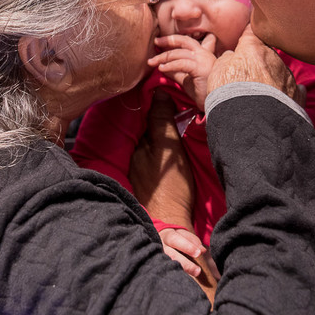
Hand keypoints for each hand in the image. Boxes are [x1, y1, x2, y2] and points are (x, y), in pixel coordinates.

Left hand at [129, 93, 194, 230]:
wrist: (171, 222)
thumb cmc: (173, 186)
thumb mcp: (171, 150)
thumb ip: (163, 122)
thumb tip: (158, 92)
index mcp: (140, 145)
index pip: (148, 118)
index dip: (160, 107)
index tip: (174, 100)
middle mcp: (134, 156)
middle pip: (148, 132)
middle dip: (160, 124)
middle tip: (179, 116)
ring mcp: (137, 171)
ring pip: (149, 147)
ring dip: (159, 141)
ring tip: (176, 136)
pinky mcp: (144, 183)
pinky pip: (150, 161)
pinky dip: (158, 156)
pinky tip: (168, 159)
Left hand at [148, 33, 218, 109]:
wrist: (218, 104)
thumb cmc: (204, 93)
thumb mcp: (186, 79)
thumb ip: (175, 72)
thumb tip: (161, 66)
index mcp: (203, 54)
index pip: (187, 42)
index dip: (173, 39)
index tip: (160, 42)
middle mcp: (204, 54)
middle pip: (184, 41)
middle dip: (168, 40)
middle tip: (156, 42)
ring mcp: (204, 60)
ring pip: (179, 53)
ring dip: (163, 57)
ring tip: (152, 62)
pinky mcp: (201, 68)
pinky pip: (182, 64)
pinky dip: (170, 65)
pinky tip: (161, 68)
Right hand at [207, 25, 299, 99]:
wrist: (252, 121)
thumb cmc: (230, 94)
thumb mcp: (216, 72)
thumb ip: (226, 59)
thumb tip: (231, 56)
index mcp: (254, 48)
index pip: (252, 32)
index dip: (249, 34)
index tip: (248, 35)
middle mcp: (274, 58)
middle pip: (267, 54)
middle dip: (259, 62)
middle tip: (248, 77)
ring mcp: (287, 77)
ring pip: (279, 72)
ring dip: (271, 79)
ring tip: (259, 96)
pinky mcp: (296, 95)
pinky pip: (293, 89)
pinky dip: (286, 92)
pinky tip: (280, 100)